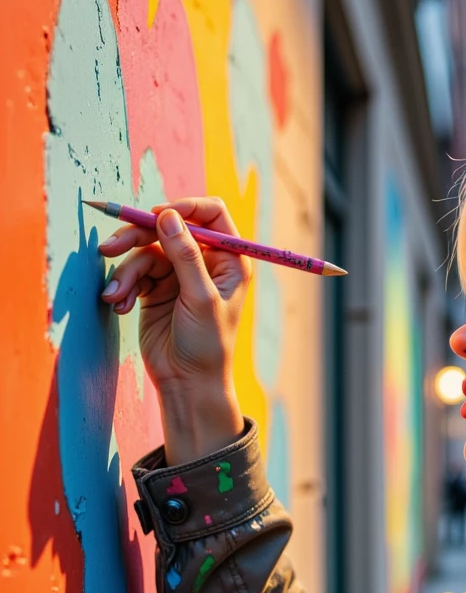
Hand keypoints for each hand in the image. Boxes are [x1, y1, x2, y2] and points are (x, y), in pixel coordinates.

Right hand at [99, 197, 246, 460]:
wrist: (187, 384)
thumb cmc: (207, 345)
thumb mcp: (199, 298)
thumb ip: (185, 256)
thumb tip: (168, 216)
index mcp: (229, 259)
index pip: (210, 214)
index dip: (184, 208)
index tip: (157, 215)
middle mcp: (204, 261)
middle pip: (167, 228)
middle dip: (137, 236)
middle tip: (110, 247)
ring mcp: (178, 274)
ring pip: (144, 251)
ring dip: (124, 271)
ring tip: (114, 295)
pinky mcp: (155, 289)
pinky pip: (133, 273)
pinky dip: (122, 286)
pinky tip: (118, 306)